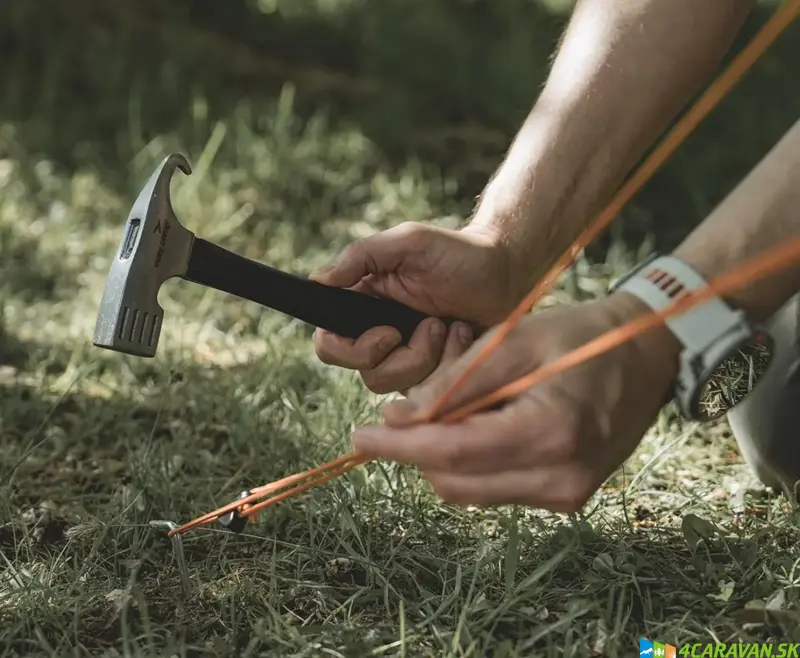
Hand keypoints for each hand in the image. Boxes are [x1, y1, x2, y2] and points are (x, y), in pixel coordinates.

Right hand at [310, 222, 525, 393]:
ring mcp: (408, 360)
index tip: (386, 333)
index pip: (330, 345)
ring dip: (430, 358)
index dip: (348, 350)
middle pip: (365, 373)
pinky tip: (464, 337)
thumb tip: (318, 280)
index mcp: (364, 307)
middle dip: (401, 358)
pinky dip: (450, 364)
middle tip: (432, 325)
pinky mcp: (436, 375)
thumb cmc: (458, 252)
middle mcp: (380, 338)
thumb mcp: (408, 242)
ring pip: (398, 388)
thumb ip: (362, 256)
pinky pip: (430, 392)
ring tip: (451, 326)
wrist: (507, 272)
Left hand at [350, 293, 680, 512]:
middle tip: (404, 411)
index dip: (399, 447)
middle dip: (419, 449)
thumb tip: (399, 419)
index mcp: (550, 433)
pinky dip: (474, 462)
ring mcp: (566, 494)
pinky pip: (496, 489)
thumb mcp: (512, 342)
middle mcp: (561, 478)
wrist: (643, 356)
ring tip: (453, 409)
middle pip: (456, 480)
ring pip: (471, 490)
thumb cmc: (578, 337)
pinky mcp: (567, 498)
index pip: (453, 453)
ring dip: (445, 455)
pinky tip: (482, 425)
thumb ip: (456, 383)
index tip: (358, 437)